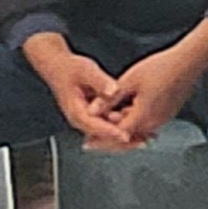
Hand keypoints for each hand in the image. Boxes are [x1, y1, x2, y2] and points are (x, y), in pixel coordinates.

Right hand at [22, 33, 134, 149]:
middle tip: (144, 140)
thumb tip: (112, 90)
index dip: (111, 132)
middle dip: (123, 141)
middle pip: (103, 136)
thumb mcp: (86, 71)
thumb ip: (100, 81)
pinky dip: (125, 126)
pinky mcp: (96, 116)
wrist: (59, 67)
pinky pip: (111, 125)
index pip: (94, 127)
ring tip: (148, 136)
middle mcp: (82, 119)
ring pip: (109, 133)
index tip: (126, 135)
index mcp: (76, 111)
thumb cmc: (70, 69)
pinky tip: (141, 126)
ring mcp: (89, 119)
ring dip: (127, 135)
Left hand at [100, 20, 207, 146]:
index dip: (101, 140)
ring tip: (107, 122)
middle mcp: (154, 123)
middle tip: (93, 137)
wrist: (189, 62)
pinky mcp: (167, 113)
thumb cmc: (162, 68)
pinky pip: (146, 125)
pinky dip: (133, 123)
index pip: (117, 137)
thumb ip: (108, 99)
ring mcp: (162, 119)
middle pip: (126, 139)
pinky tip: (125, 114)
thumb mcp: (128, 80)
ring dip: (121, 130)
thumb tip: (92, 111)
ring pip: (136, 132)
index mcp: (143, 117)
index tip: (88, 142)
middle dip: (109, 138)